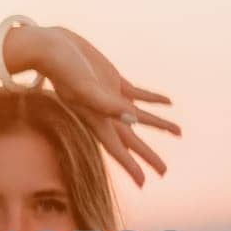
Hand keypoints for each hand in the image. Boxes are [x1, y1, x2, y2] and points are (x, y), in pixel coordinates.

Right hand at [29, 27, 180, 186]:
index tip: (144, 182)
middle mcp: (105, 113)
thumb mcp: (84, 88)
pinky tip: (167, 103)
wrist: (51, 47)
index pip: (118, 150)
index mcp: (97, 120)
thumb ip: (108, 105)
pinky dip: (153, 99)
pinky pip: (139, 94)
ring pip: (140, 117)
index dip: (131, 167)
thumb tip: (134, 119)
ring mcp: (111, 97)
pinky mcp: (113, 80)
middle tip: (163, 171)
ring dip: (159, 125)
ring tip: (178, 132)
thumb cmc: (62, 69)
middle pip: (132, 140)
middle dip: (148, 156)